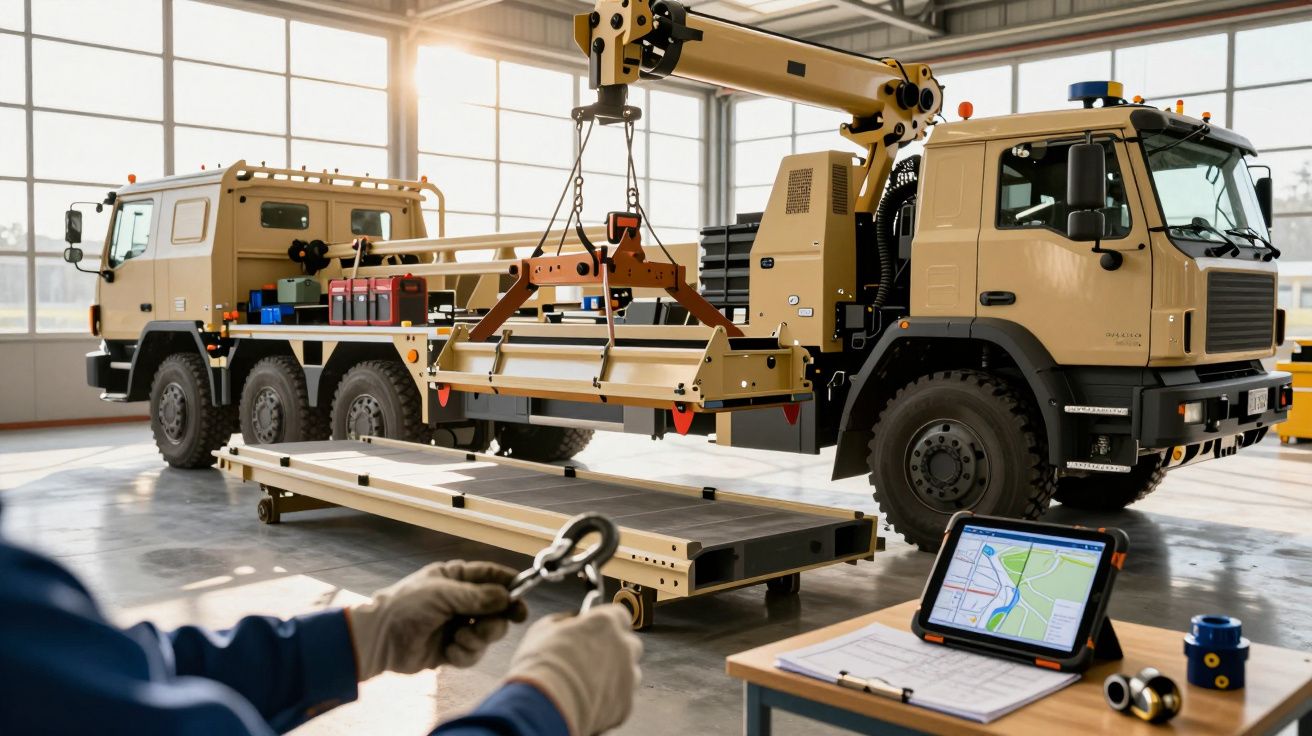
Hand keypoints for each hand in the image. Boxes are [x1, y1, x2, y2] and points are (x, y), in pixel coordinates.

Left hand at [347, 560, 527, 680]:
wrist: (380, 640)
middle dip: (494, 621)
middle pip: (497, 609)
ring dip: (477, 638)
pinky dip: (465, 653)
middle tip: (486, 627)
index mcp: (457, 578)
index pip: (492, 577)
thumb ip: (477, 596)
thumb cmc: (406, 606)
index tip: (522, 599)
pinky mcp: (452, 648)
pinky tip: (449, 651)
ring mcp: (457, 624)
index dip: (510, 586)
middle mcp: (460, 600)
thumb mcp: (443, 594)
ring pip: (488, 633)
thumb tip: (506, 597)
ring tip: (459, 638)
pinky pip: (474, 653)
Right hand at [504, 605, 641, 735]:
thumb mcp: (544, 630)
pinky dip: (610, 700)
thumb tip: (570, 623)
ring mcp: (628, 676)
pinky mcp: (626, 704)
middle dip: (615, 650)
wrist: (542, 708)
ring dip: (615, 675)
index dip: (607, 625)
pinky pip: (623, 698)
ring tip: (588, 685)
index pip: (620, 615)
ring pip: (629, 673)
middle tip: (591, 659)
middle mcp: (623, 646)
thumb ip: (565, 622)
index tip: (596, 632)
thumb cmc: (539, 666)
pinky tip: (588, 702)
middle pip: (629, 644)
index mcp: (606, 622)